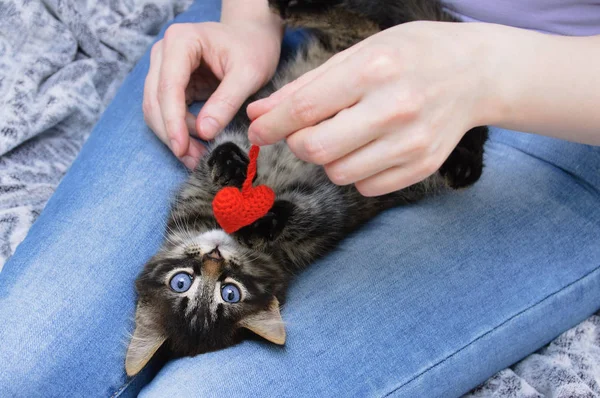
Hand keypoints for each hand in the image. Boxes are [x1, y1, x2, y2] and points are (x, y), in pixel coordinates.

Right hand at [144, 20, 281, 168]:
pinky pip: (166, 112)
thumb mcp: (249, 73)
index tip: (182, 148)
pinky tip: (195, 146)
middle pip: (155, 101)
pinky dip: (178, 131)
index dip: (173, 121)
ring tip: (196, 157)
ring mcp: (163, 68)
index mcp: (180, 41)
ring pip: (155, 110)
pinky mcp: (170, 84)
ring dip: (173, 136)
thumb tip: (204, 132)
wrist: (252, 37)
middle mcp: (164, 53)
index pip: (168, 86)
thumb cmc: (253, 48)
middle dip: (172, 133)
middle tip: (193, 160)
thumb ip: (227, 101)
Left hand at [248, 21, 494, 195]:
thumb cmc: (411, 55)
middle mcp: (394, 108)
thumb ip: (306, 87)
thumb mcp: (358, 54)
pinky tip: (371, 147)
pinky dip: (356, 172)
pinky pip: (365, 187)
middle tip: (305, 131)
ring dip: (329, 159)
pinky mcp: (422, 167)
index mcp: (373, 70)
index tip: (257, 131)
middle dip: (298, 143)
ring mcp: (411, 143)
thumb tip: (259, 114)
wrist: (475, 73)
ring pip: (338, 174)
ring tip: (347, 134)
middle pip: (316, 149)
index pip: (304, 110)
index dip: (270, 125)